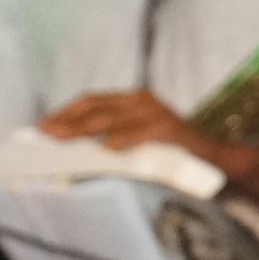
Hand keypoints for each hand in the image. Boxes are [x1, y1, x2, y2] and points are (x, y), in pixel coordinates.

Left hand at [39, 91, 220, 165]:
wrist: (215, 158)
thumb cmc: (171, 153)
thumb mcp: (137, 141)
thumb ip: (111, 138)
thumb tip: (72, 146)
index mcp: (133, 101)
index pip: (92, 101)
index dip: (65, 111)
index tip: (43, 124)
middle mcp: (143, 101)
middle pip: (96, 108)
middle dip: (67, 121)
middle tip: (44, 133)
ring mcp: (157, 112)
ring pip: (112, 119)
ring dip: (84, 130)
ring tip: (63, 138)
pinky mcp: (171, 128)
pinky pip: (141, 132)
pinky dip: (123, 139)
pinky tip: (106, 147)